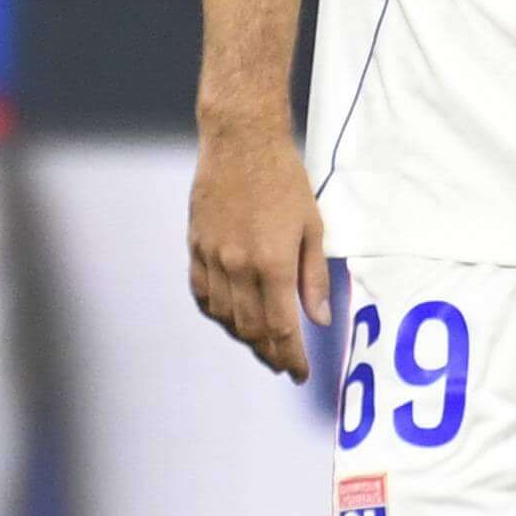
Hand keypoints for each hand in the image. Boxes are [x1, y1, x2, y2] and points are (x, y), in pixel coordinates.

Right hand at [186, 124, 328, 378]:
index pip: (281, 328)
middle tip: (282, 362)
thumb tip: (319, 319)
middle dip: (269, 352)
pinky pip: (202, 293)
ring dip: (243, 336)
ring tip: (261, 343)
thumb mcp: (312, 227)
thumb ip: (313, 278)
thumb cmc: (284, 180)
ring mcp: (212, 257)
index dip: (291, 357)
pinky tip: (229, 315)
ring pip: (224, 316)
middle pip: (251, 329)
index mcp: (272, 264)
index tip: (299, 373)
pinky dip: (216, 312)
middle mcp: (238, 266)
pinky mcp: (195, 246)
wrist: (241, 141)